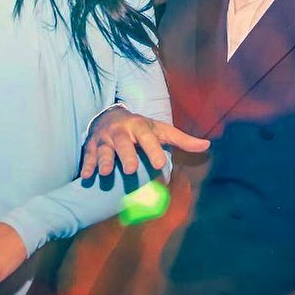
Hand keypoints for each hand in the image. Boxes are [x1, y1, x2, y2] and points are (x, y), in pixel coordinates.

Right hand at [81, 106, 209, 178]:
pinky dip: (87, 166)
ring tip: (106, 173)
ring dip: (104, 161)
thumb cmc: (141, 128)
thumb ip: (182, 140)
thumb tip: (207, 146)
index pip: (147, 137)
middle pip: (123, 143)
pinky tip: (87, 177)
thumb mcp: (161, 131)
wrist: (110, 116)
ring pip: (104, 150)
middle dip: (127, 155)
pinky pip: (88, 156)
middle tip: (131, 170)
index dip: (153, 149)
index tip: (160, 164)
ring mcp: (105, 139)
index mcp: (139, 127)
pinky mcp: (92, 147)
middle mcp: (121, 132)